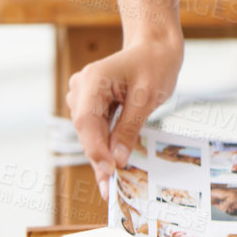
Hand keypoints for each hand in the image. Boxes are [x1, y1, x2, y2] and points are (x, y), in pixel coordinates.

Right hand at [65, 28, 183, 200]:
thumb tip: (118, 160)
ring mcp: (83, 94)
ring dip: (101, 155)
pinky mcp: (91, 103)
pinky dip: (104, 145)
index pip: (87, 121)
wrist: (155, 47)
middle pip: (86, 130)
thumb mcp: (148, 97)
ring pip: (89, 132)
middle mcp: (81, 87)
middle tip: (110, 190)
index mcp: (93, 79)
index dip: (96, 149)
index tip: (110, 172)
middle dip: (99, 158)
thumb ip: (130, 128)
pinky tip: (112, 166)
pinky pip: (95, 128)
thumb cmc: (155, 64)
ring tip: (112, 184)